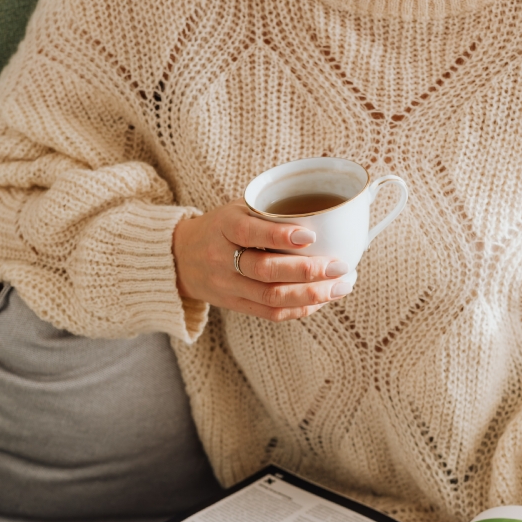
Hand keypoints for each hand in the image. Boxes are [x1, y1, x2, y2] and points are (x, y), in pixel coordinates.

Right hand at [172, 202, 353, 321]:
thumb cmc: (222, 227)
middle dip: (307, 271)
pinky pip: (271, 313)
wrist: (180, 258)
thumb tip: (328, 212)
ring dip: (311, 294)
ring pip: (271, 297)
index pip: (249, 232)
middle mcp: (222, 258)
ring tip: (341, 286)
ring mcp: (227, 286)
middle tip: (340, 266)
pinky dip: (300, 308)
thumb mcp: (238, 208)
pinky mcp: (235, 305)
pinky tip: (323, 299)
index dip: (280, 235)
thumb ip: (271, 211)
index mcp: (224, 226)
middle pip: (265, 271)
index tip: (311, 235)